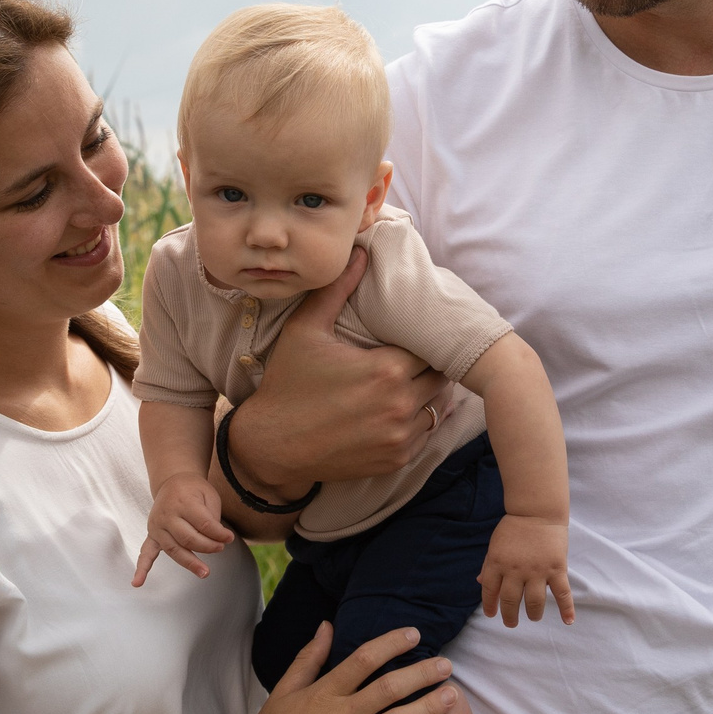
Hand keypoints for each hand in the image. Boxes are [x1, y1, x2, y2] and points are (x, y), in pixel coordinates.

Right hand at [133, 476, 233, 583]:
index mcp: (183, 502)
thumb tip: (217, 539)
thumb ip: (212, 517)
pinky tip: (138, 582)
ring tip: (204, 572)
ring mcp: (157, 526)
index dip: (219, 533)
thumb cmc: (194, 491)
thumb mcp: (209, 495)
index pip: (203, 523)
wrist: (173, 482)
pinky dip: (142, 568)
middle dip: (208, 546)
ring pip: (173, 549)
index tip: (230, 538)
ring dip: (189, 562)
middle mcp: (167, 515)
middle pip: (188, 538)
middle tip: (221, 548)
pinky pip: (146, 552)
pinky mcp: (152, 535)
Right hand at [227, 248, 453, 491]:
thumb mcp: (306, 329)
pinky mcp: (396, 459)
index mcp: (387, 369)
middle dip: (430, 364)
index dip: (424, 338)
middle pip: (440, 376)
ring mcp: (400, 436)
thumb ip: (337, 289)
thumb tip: (359, 254)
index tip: (413, 332)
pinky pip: (425, 435)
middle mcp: (400, 405)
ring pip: (437, 407)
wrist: (272, 445)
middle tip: (416, 354)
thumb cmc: (288, 383)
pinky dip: (418, 421)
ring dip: (428, 393)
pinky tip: (400, 409)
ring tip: (411, 380)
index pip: (430, 346)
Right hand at [228, 624, 455, 713]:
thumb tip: (328, 625)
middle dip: (421, 674)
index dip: (391, 643)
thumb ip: (309, 658)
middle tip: (447, 665)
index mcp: (322, 695)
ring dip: (426, 709)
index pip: (363, 660)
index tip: (415, 634)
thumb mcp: (283, 692)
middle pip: (387, 689)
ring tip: (451, 697)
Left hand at [479, 514, 574, 626]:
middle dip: (509, 616)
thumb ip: (489, 564)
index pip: (489, 590)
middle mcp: (516, 570)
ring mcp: (537, 571)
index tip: (491, 614)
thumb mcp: (495, 544)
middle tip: (511, 623)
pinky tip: (568, 621)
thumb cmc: (515, 527)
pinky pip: (562, 593)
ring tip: (533, 617)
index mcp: (497, 563)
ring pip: (534, 602)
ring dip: (533, 614)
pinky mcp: (556, 569)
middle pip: (510, 600)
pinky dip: (567, 609)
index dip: (489, 605)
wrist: (537, 510)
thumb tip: (479, 583)